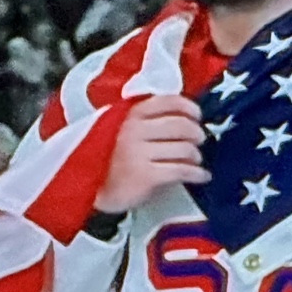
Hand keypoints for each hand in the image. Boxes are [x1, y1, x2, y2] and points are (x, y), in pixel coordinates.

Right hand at [95, 94, 208, 213]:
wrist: (89, 189)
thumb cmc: (109, 158)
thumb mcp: (120, 129)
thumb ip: (146, 120)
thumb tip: (186, 118)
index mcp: (129, 115)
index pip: (168, 102)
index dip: (189, 108)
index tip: (197, 116)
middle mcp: (133, 130)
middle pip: (182, 126)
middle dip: (197, 134)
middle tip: (199, 140)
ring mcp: (138, 153)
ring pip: (185, 149)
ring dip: (196, 156)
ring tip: (195, 160)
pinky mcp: (145, 175)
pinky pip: (182, 170)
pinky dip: (198, 173)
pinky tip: (202, 176)